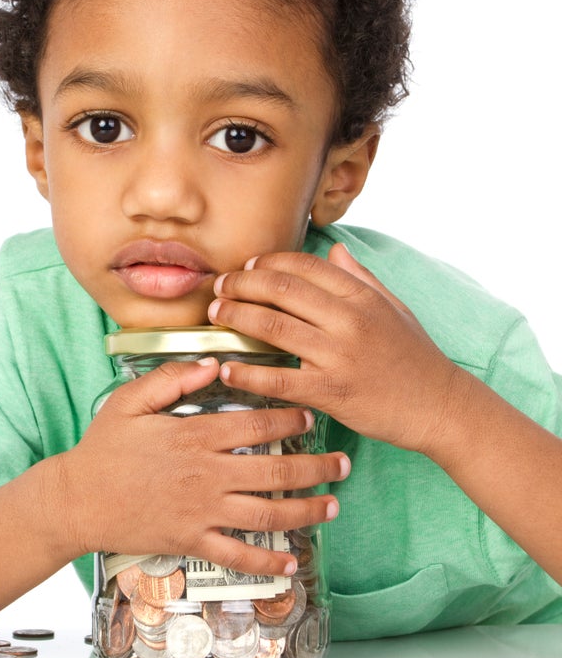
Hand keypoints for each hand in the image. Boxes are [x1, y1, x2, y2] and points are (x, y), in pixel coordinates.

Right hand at [59, 357, 348, 575]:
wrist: (76, 500)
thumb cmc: (102, 448)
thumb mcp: (129, 401)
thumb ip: (172, 379)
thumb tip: (212, 362)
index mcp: (194, 435)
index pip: (255, 424)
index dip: (289, 420)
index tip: (311, 415)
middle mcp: (206, 474)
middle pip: (274, 471)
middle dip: (316, 467)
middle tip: (343, 463)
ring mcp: (201, 511)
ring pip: (266, 514)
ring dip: (306, 512)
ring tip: (333, 507)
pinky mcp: (191, 541)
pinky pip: (236, 555)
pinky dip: (266, 563)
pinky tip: (290, 566)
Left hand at [208, 242, 462, 453]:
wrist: (441, 407)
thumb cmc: (416, 358)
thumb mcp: (395, 308)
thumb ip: (362, 278)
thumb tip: (335, 250)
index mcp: (362, 296)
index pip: (304, 265)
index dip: (268, 262)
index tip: (248, 267)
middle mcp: (349, 320)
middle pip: (281, 289)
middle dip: (242, 283)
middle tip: (220, 286)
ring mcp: (339, 356)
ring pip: (274, 326)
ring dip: (237, 317)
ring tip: (216, 315)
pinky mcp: (331, 392)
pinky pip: (279, 379)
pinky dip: (247, 374)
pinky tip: (227, 369)